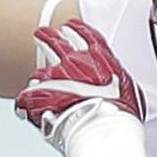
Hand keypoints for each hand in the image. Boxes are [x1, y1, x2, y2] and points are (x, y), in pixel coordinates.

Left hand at [17, 21, 147, 156]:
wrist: (102, 130)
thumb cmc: (119, 114)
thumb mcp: (126, 90)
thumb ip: (116, 81)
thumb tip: (116, 85)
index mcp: (98, 57)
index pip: (85, 34)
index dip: (76, 29)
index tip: (70, 26)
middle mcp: (75, 61)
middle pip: (56, 41)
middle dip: (48, 36)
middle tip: (42, 34)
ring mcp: (56, 75)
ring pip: (42, 64)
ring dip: (40, 65)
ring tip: (37, 68)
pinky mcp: (41, 94)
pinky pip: (30, 91)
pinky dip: (30, 94)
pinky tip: (31, 96)